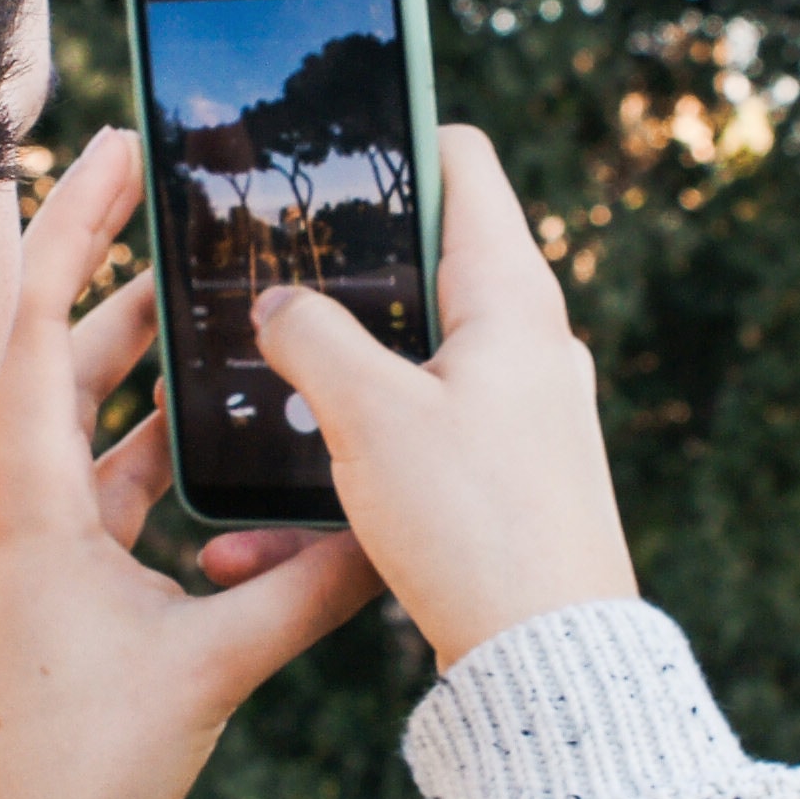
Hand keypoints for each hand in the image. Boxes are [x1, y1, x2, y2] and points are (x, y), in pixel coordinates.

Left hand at [0, 127, 384, 798]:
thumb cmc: (69, 770)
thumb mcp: (207, 671)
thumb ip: (305, 592)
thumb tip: (392, 533)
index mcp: (29, 501)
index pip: (38, 322)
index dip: (73, 225)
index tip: (114, 144)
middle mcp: (19, 504)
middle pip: (65, 351)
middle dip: (126, 274)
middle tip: (193, 206)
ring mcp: (35, 543)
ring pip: (95, 419)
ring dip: (153, 364)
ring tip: (225, 303)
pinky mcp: (57, 583)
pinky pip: (112, 486)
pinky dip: (166, 454)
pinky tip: (234, 447)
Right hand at [250, 125, 638, 667]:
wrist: (548, 662)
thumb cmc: (474, 523)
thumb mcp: (370, 415)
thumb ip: (313, 338)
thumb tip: (278, 306)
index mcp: (511, 296)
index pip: (462, 162)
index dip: (393, 136)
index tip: (323, 149)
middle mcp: (529, 344)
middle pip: (425, 266)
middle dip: (339, 276)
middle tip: (258, 280)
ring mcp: (522, 414)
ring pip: (408, 369)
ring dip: (331, 389)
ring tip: (251, 409)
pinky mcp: (506, 480)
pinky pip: (414, 447)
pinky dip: (350, 467)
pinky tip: (268, 532)